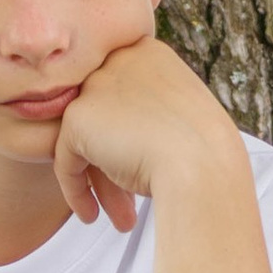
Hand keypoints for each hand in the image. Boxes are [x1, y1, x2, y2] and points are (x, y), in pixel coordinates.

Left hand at [54, 36, 238, 232]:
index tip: (141, 169)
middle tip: (128, 203)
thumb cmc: (206, 153)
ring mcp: (96, 86)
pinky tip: (90, 215)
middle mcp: (119, 60)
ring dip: (101, 182)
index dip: (131, 137)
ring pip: (86, 141)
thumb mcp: (184, 119)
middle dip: (114, 166)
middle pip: (105, 118)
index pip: (124, 95)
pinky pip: (66, 160)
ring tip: (119, 218)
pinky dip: (76, 190)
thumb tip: (124, 139)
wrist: (202, 167)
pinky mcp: (77, 118)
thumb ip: (151, 113)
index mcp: (148, 53)